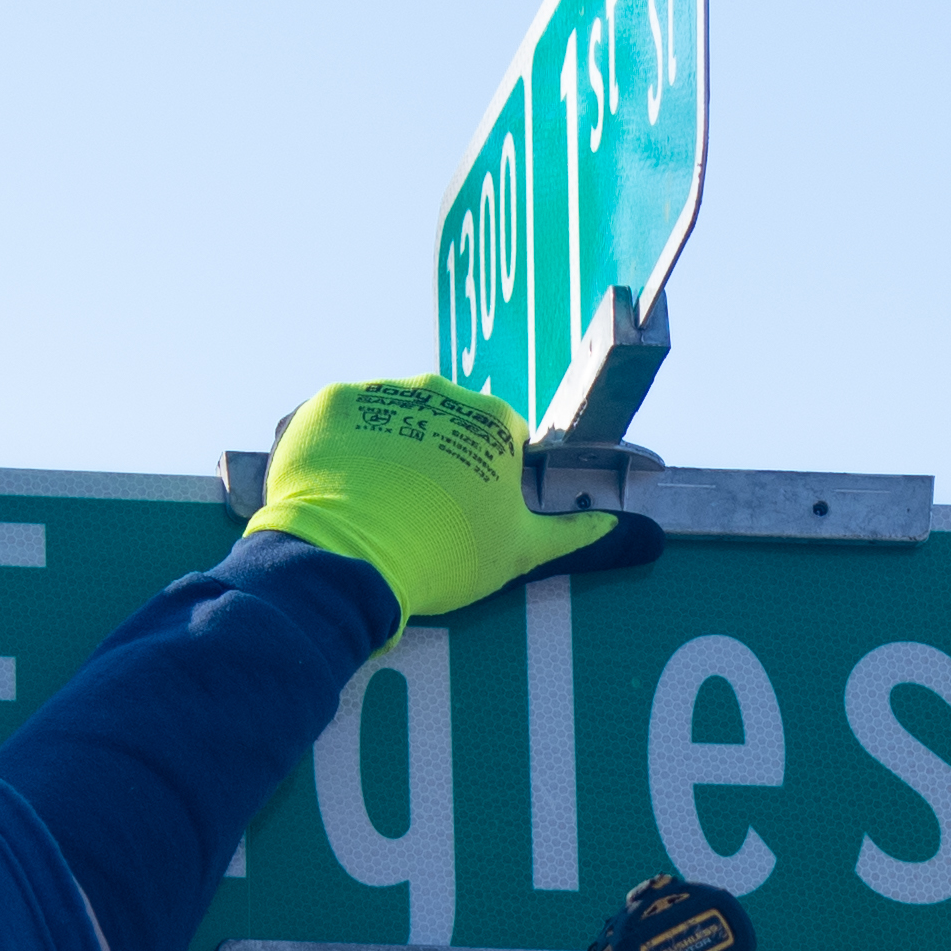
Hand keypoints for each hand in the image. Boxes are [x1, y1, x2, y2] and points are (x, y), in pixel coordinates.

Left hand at [247, 379, 650, 624]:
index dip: (485, 477)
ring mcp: (380, 393)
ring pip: (389, 420)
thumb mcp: (519, 550)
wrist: (350, 559)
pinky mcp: (328, 403)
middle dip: (433, 459)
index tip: (464, 512)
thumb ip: (573, 533)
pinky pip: (338, 423)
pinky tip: (336, 491)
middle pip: (442, 422)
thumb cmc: (443, 555)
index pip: (499, 439)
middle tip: (416, 513)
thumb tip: (622, 528)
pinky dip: (337, 452)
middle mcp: (439, 391)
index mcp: (492, 420)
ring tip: (371, 506)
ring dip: (384, 453)